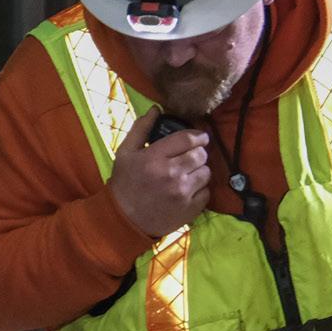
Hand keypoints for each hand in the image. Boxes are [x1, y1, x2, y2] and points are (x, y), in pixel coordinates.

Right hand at [108, 112, 210, 237]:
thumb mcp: (125, 153)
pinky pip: (206, 192)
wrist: (124, 221)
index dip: (198, 135)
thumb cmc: (124, 184)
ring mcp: (183, 193)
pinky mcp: (190, 209)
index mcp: (155, 158)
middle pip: (201, 154)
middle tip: (191, 155)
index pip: (188, 139)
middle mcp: (172, 174)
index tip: (200, 137)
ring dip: (200, 170)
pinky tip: (188, 190)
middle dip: (198, 152)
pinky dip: (200, 190)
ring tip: (188, 173)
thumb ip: (141, 129)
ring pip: (206, 173)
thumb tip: (156, 109)